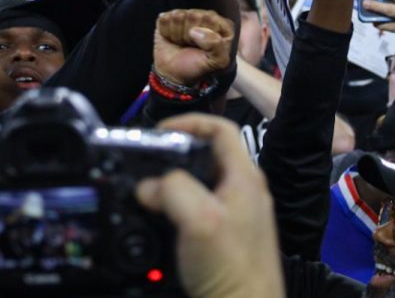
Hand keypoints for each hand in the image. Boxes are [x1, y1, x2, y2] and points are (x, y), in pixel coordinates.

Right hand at [136, 114, 284, 297]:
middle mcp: (244, 192)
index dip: (191, 121)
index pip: (220, 128)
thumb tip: (150, 185)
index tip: (163, 130)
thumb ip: (172, 190)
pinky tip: (163, 218)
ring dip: (175, 182)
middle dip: (177, 153)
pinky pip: (199, 208)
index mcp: (245, 177)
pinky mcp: (226, 237)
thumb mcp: (198, 220)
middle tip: (152, 159)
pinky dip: (178, 206)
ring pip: (201, 182)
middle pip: (208, 155)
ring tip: (151, 188)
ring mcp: (237, 215)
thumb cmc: (233, 272)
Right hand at [153, 9, 233, 86]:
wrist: (173, 74)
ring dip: (177, 34)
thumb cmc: (197, 67)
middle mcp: (206, 17)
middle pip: (193, 15)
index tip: (203, 48)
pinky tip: (171, 38)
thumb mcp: (216, 63)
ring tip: (182, 43)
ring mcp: (187, 15)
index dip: (204, 36)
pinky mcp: (170, 16)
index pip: (211, 19)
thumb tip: (196, 30)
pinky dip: (166, 31)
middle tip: (191, 46)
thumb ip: (217, 46)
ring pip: (178, 16)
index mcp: (222, 25)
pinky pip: (165, 19)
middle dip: (189, 35)